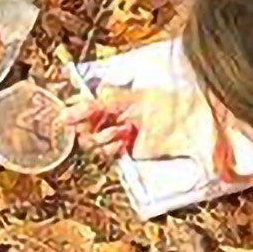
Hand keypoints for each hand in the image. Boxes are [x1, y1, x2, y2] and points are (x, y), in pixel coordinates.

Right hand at [62, 86, 211, 162]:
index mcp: (110, 101)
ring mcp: (115, 136)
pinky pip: (104, 154)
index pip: (81, 106)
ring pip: (89, 143)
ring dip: (101, 137)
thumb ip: (97, 102)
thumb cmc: (163, 104)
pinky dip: (110, 148)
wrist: (184, 124)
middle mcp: (110, 118)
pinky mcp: (123, 152)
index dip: (74, 111)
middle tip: (94, 123)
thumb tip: (68, 109)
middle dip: (86, 126)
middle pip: (80, 127)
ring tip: (121, 130)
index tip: (69, 115)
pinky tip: (123, 142)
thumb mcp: (127, 97)